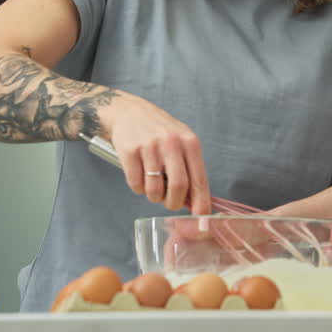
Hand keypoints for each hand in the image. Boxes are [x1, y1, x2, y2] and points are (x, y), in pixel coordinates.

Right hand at [101, 90, 211, 213]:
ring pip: (155, 190)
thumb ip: (191, 170)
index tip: (201, 219)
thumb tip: (197, 203)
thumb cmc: (159, 131)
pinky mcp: (130, 151)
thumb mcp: (182, 143)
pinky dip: (139, 188)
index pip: (200, 180)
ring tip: (153, 186)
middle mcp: (171, 143)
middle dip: (174, 203)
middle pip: (179, 187)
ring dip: (154, 197)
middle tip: (170, 203)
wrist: (130, 112)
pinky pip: (136, 184)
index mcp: (190, 142)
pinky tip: (140, 176)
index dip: (201, 203)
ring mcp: (150, 147)